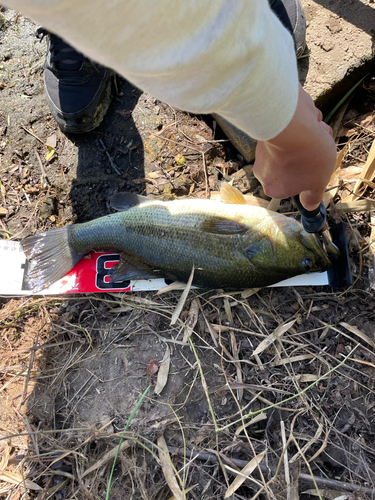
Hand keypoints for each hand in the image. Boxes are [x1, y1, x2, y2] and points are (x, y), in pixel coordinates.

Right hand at [253, 84, 335, 210]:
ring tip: (316, 133)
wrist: (292, 123)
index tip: (315, 172)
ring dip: (310, 139)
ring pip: (293, 146)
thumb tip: (309, 207)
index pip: (290, 188)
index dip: (306, 179)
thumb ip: (313, 196)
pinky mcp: (267, 129)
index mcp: (274, 188)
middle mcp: (263, 171)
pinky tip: (309, 122)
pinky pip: (290, 130)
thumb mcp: (317, 182)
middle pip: (292, 165)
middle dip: (309, 156)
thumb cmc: (306, 156)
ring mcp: (263, 150)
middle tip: (319, 150)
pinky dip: (303, 126)